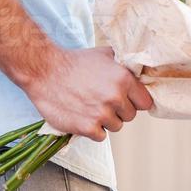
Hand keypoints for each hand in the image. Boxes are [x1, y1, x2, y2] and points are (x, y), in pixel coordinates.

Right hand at [23, 46, 153, 141]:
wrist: (45, 71)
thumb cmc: (75, 62)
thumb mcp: (104, 54)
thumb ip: (125, 64)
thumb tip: (141, 70)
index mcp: (124, 78)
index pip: (145, 102)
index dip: (135, 100)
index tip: (124, 98)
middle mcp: (116, 97)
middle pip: (130, 116)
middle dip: (119, 110)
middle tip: (101, 98)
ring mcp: (102, 114)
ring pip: (116, 126)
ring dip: (105, 120)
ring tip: (89, 105)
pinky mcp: (88, 128)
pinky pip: (101, 136)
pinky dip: (92, 129)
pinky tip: (82, 114)